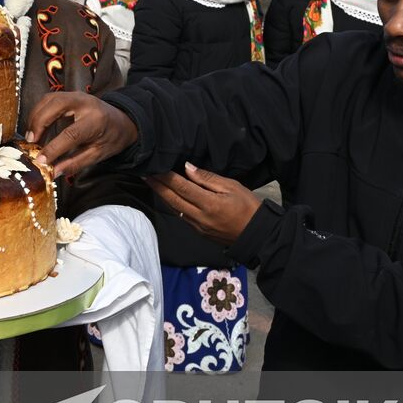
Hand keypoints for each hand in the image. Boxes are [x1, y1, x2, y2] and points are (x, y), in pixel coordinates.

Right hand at [26, 91, 138, 178]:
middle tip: (31, 142)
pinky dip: (39, 111)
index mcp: (96, 120)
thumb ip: (75, 163)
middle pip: (55, 107)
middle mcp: (85, 103)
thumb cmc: (112, 138)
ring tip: (31, 136)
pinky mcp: (69, 94)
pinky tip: (36, 126)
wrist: (123, 121)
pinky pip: (49, 99)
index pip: (70, 134)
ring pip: (49, 100)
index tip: (40, 159)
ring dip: (36, 117)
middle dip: (39, 124)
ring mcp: (76, 95)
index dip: (53, 148)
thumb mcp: (98, 154)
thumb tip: (53, 172)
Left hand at [147, 163, 262, 246]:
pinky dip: (173, 205)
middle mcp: (199, 217)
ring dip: (162, 196)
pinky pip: (182, 216)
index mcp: (209, 204)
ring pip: (175, 208)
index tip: (154, 168)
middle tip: (145, 174)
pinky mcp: (199, 232)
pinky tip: (168, 197)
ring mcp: (198, 226)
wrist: (258, 234)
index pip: (181, 187)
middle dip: (157, 186)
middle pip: (172, 199)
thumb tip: (187, 168)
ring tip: (152, 183)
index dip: (166, 177)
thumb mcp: (232, 187)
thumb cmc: (248, 207)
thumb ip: (208, 179)